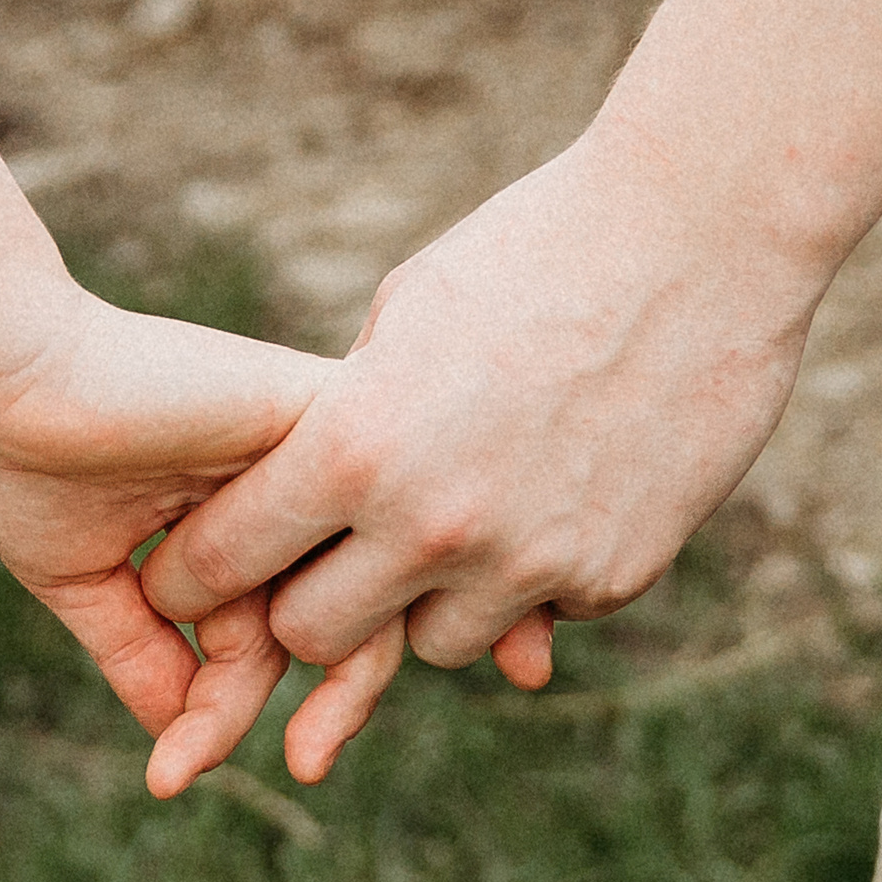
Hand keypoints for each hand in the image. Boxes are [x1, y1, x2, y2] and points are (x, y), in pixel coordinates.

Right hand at [0, 285, 339, 797]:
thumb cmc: (19, 457)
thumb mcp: (85, 578)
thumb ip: (143, 654)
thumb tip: (184, 748)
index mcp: (238, 516)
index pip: (281, 624)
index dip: (234, 708)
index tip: (172, 776)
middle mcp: (285, 488)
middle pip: (348, 614)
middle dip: (332, 708)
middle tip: (301, 770)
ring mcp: (308, 455)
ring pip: (372, 581)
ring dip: (340, 678)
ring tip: (286, 749)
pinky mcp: (322, 421)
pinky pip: (378, 519)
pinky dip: (346, 604)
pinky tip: (277, 661)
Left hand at [141, 131, 825, 782]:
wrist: (700, 238)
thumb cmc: (532, 251)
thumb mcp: (401, 319)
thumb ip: (342, 416)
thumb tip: (293, 487)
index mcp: (356, 446)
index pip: (226, 559)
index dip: (192, 573)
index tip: (181, 574)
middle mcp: (432, 524)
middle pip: (314, 635)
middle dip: (303, 605)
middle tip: (314, 566)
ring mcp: (527, 563)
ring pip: (429, 644)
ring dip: (423, 600)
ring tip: (447, 518)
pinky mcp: (611, 577)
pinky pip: (534, 616)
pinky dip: (526, 579)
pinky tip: (545, 499)